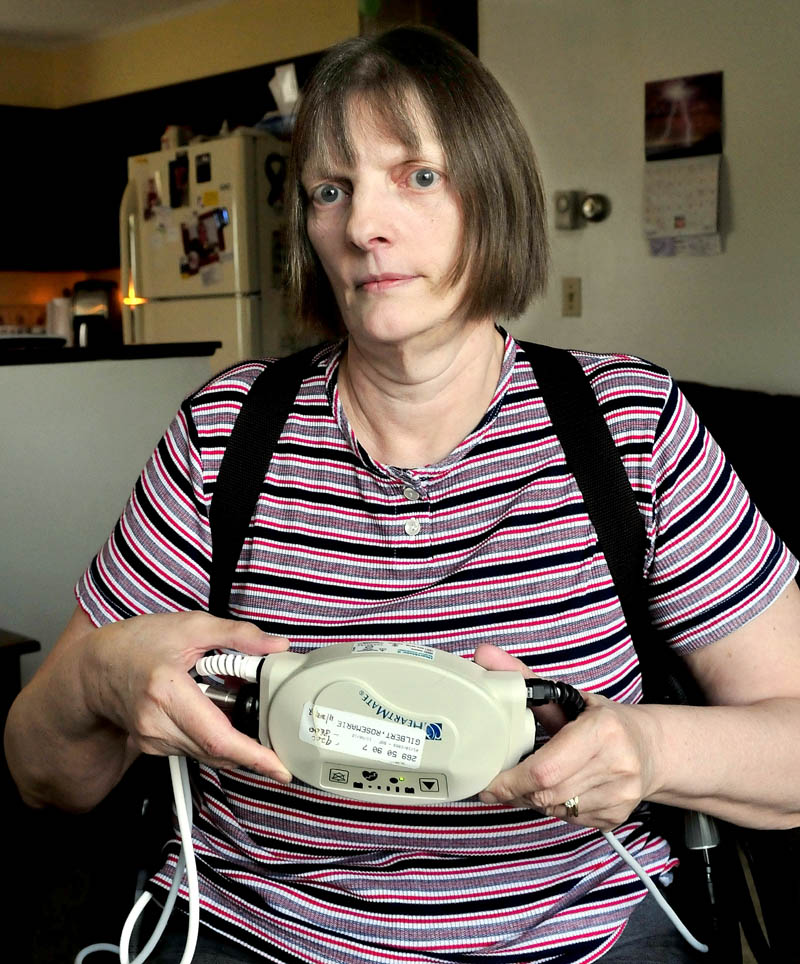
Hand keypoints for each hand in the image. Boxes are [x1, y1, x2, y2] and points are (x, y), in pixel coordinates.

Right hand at [82, 611, 292, 781]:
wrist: (96, 666)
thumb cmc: (139, 643)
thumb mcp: (192, 626)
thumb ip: (239, 635)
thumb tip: (276, 646)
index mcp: (167, 691)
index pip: (217, 737)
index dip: (253, 756)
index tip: (279, 768)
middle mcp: (157, 723)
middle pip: (218, 751)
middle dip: (254, 749)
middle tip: (276, 733)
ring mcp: (152, 740)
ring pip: (208, 754)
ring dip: (234, 741)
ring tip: (238, 706)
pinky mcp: (152, 747)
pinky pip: (195, 749)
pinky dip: (215, 738)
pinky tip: (217, 714)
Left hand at [473, 644, 660, 829]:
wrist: (650, 748)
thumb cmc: (602, 721)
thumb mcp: (567, 696)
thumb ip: (522, 677)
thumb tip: (483, 653)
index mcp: (602, 730)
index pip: (545, 769)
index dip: (511, 780)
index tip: (488, 782)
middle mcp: (616, 765)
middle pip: (546, 793)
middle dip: (515, 790)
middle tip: (497, 783)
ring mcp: (619, 796)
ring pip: (554, 808)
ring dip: (532, 799)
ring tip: (527, 781)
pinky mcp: (616, 816)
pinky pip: (568, 819)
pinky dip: (552, 806)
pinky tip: (554, 789)